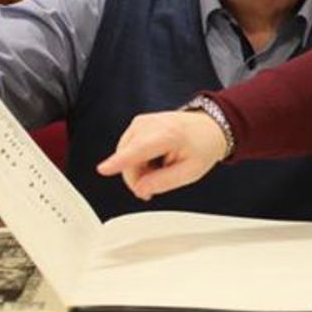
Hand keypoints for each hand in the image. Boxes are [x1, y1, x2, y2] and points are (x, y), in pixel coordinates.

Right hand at [98, 111, 227, 199]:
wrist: (208, 126)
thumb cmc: (201, 146)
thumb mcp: (190, 172)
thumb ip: (163, 182)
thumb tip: (139, 189)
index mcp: (168, 135)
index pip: (138, 151)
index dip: (119, 162)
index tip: (103, 169)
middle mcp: (150, 124)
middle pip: (128, 160)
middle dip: (138, 178)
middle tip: (155, 185)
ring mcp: (141, 122)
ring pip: (125, 156)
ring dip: (138, 169)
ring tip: (160, 167)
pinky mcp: (137, 124)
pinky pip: (127, 150)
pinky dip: (138, 160)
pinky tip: (154, 160)